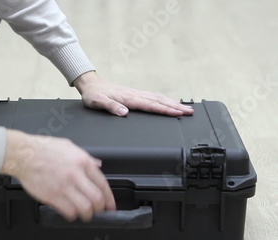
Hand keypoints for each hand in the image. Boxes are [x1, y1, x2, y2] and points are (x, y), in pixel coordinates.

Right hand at [1, 130, 115, 220]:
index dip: (109, 198)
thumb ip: (85, 157)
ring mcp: (64, 186)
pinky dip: (72, 216)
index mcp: (82, 161)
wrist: (23, 154)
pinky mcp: (53, 196)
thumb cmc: (42, 148)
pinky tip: (71, 214)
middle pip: (97, 199)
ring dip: (87, 215)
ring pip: (85, 208)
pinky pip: (68, 211)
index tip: (110, 205)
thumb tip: (97, 164)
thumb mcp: (68, 146)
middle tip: (98, 211)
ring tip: (85, 215)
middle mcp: (76, 175)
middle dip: (100, 209)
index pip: (103, 184)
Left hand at [74, 71, 193, 116]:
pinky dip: (164, 100)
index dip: (165, 110)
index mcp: (128, 98)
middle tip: (190, 111)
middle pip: (159, 101)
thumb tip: (124, 112)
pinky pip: (153, 96)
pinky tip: (169, 103)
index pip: (150, 105)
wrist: (90, 85)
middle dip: (175, 106)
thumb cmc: (93, 95)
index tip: (177, 113)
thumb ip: (111, 107)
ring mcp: (136, 93)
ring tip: (186, 108)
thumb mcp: (98, 102)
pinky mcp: (134, 93)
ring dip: (172, 103)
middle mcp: (135, 94)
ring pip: (158, 98)